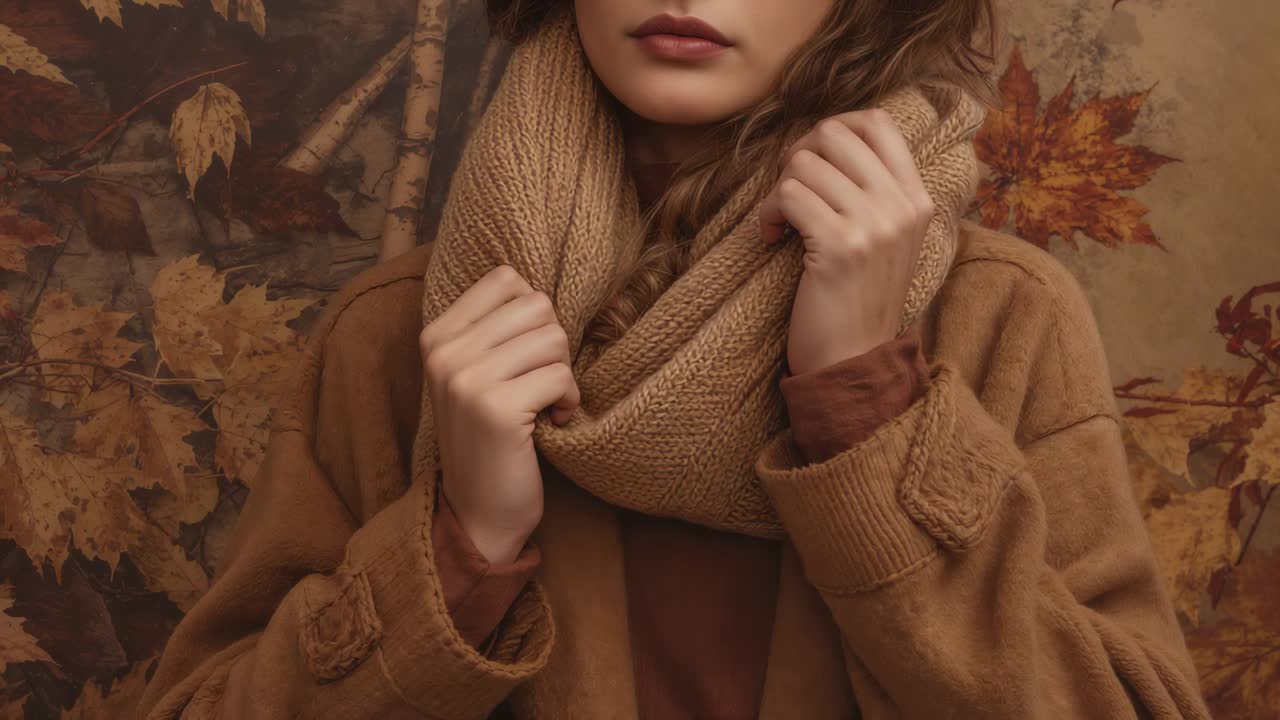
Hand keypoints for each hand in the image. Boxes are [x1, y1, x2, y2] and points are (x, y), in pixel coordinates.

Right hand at [420, 264, 579, 564]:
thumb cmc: (489, 438)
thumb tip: (536, 288)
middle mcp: (445, 352)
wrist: (478, 512)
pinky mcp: (497, 408)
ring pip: (553, 337)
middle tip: (540, 383)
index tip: (525, 356)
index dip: (533, 316)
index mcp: (436, 335)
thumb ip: (494, 329)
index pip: (506, 279)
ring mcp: (467, 379)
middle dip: (553, 345)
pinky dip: (568, 400)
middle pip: (537, 305)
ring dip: (562, 374)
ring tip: (544, 404)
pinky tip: (552, 422)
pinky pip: (561, 375)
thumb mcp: (475, 374)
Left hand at [758, 109, 934, 376]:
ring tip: (781, 223)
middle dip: (798, 156)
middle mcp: (901, 206)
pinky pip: (787, 195)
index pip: (879, 122)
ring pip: (804, 163)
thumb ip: (874, 192)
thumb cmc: (857, 298)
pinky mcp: (840, 246)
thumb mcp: (886, 240)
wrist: (855, 360)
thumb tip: (829, 139)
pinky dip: (768, 214)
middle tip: (790, 192)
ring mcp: (874, 225)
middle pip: (834, 132)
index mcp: (917, 199)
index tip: (814, 164)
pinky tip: (772, 238)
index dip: (833, 130)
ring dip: (779, 190)